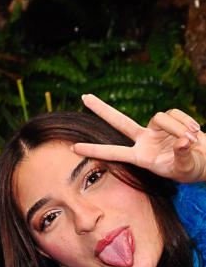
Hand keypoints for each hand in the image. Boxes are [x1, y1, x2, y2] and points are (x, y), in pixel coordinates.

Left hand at [75, 94, 205, 182]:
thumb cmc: (193, 169)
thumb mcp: (185, 168)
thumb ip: (182, 155)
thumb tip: (181, 142)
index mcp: (140, 157)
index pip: (112, 152)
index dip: (94, 150)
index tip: (73, 148)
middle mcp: (143, 141)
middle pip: (119, 121)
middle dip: (101, 108)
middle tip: (83, 97)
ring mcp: (155, 129)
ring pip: (160, 117)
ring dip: (178, 127)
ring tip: (192, 140)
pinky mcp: (170, 120)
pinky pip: (175, 113)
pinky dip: (187, 121)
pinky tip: (196, 132)